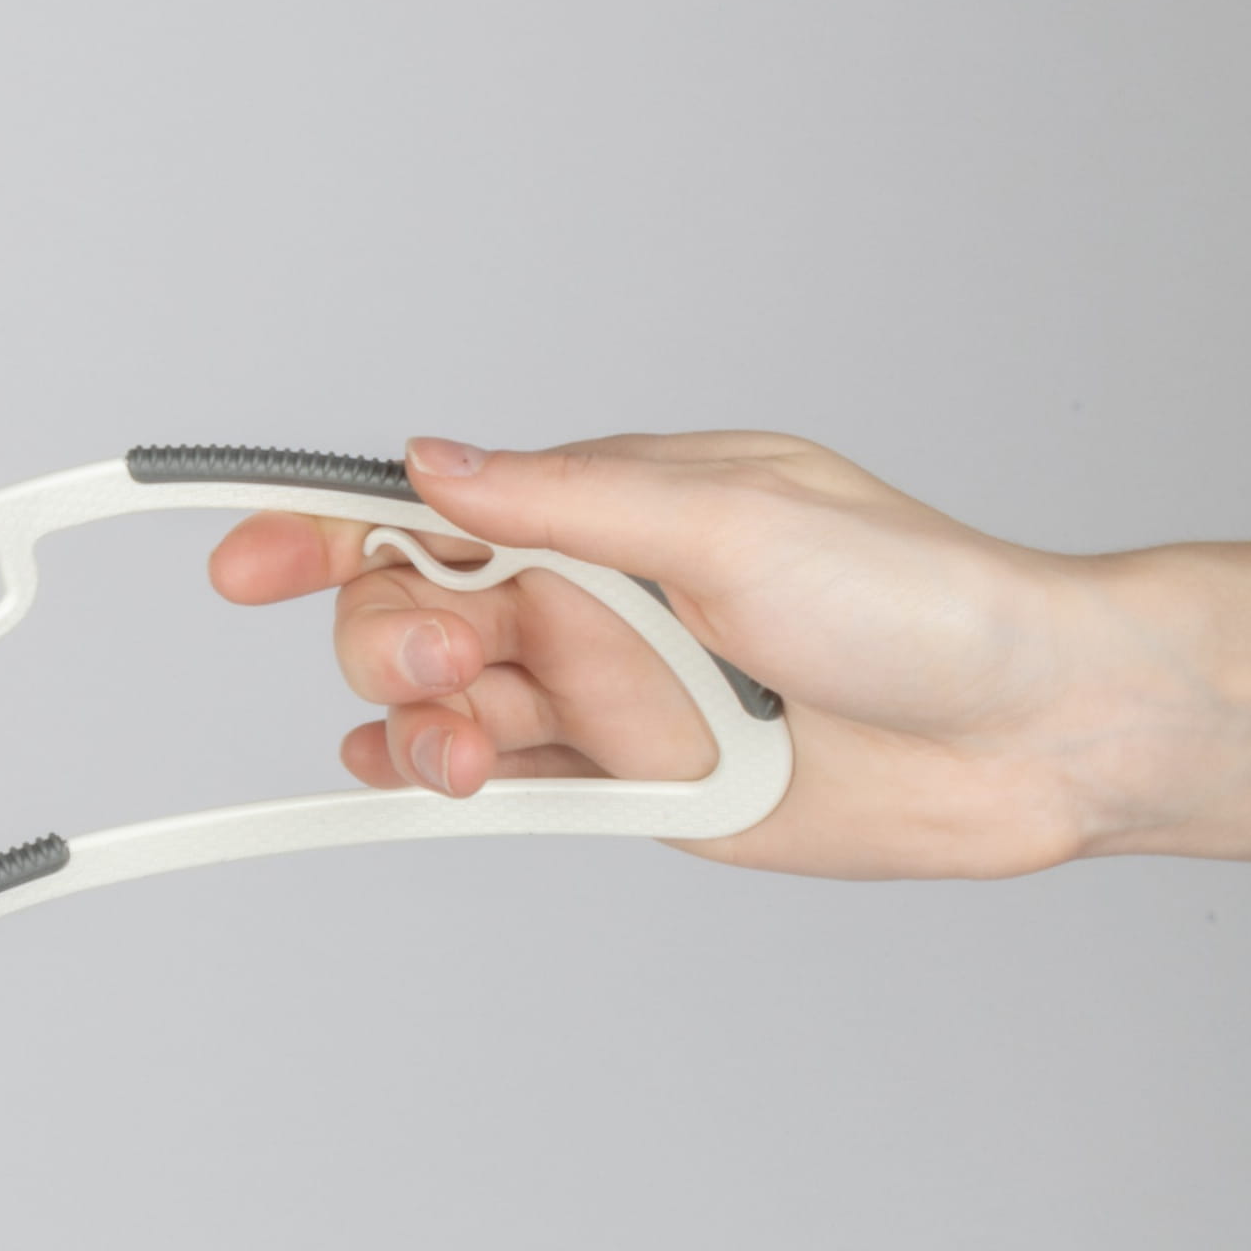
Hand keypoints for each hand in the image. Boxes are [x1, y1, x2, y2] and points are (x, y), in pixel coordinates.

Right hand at [209, 433, 1250, 877]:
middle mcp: (586, 598)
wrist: (1013, 734)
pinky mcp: (619, 785)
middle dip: (389, 641)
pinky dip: (433, 788)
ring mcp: (597, 695)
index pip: (427, 506)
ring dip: (412, 729)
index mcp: (605, 507)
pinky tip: (416, 787)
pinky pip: (495, 787)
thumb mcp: (731, 519)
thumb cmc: (910, 599)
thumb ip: (567, 501)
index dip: (319, 528)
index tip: (237, 557)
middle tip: (452, 670)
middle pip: (407, 614)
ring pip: (436, 710)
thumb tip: (432, 462)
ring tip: (465, 750)